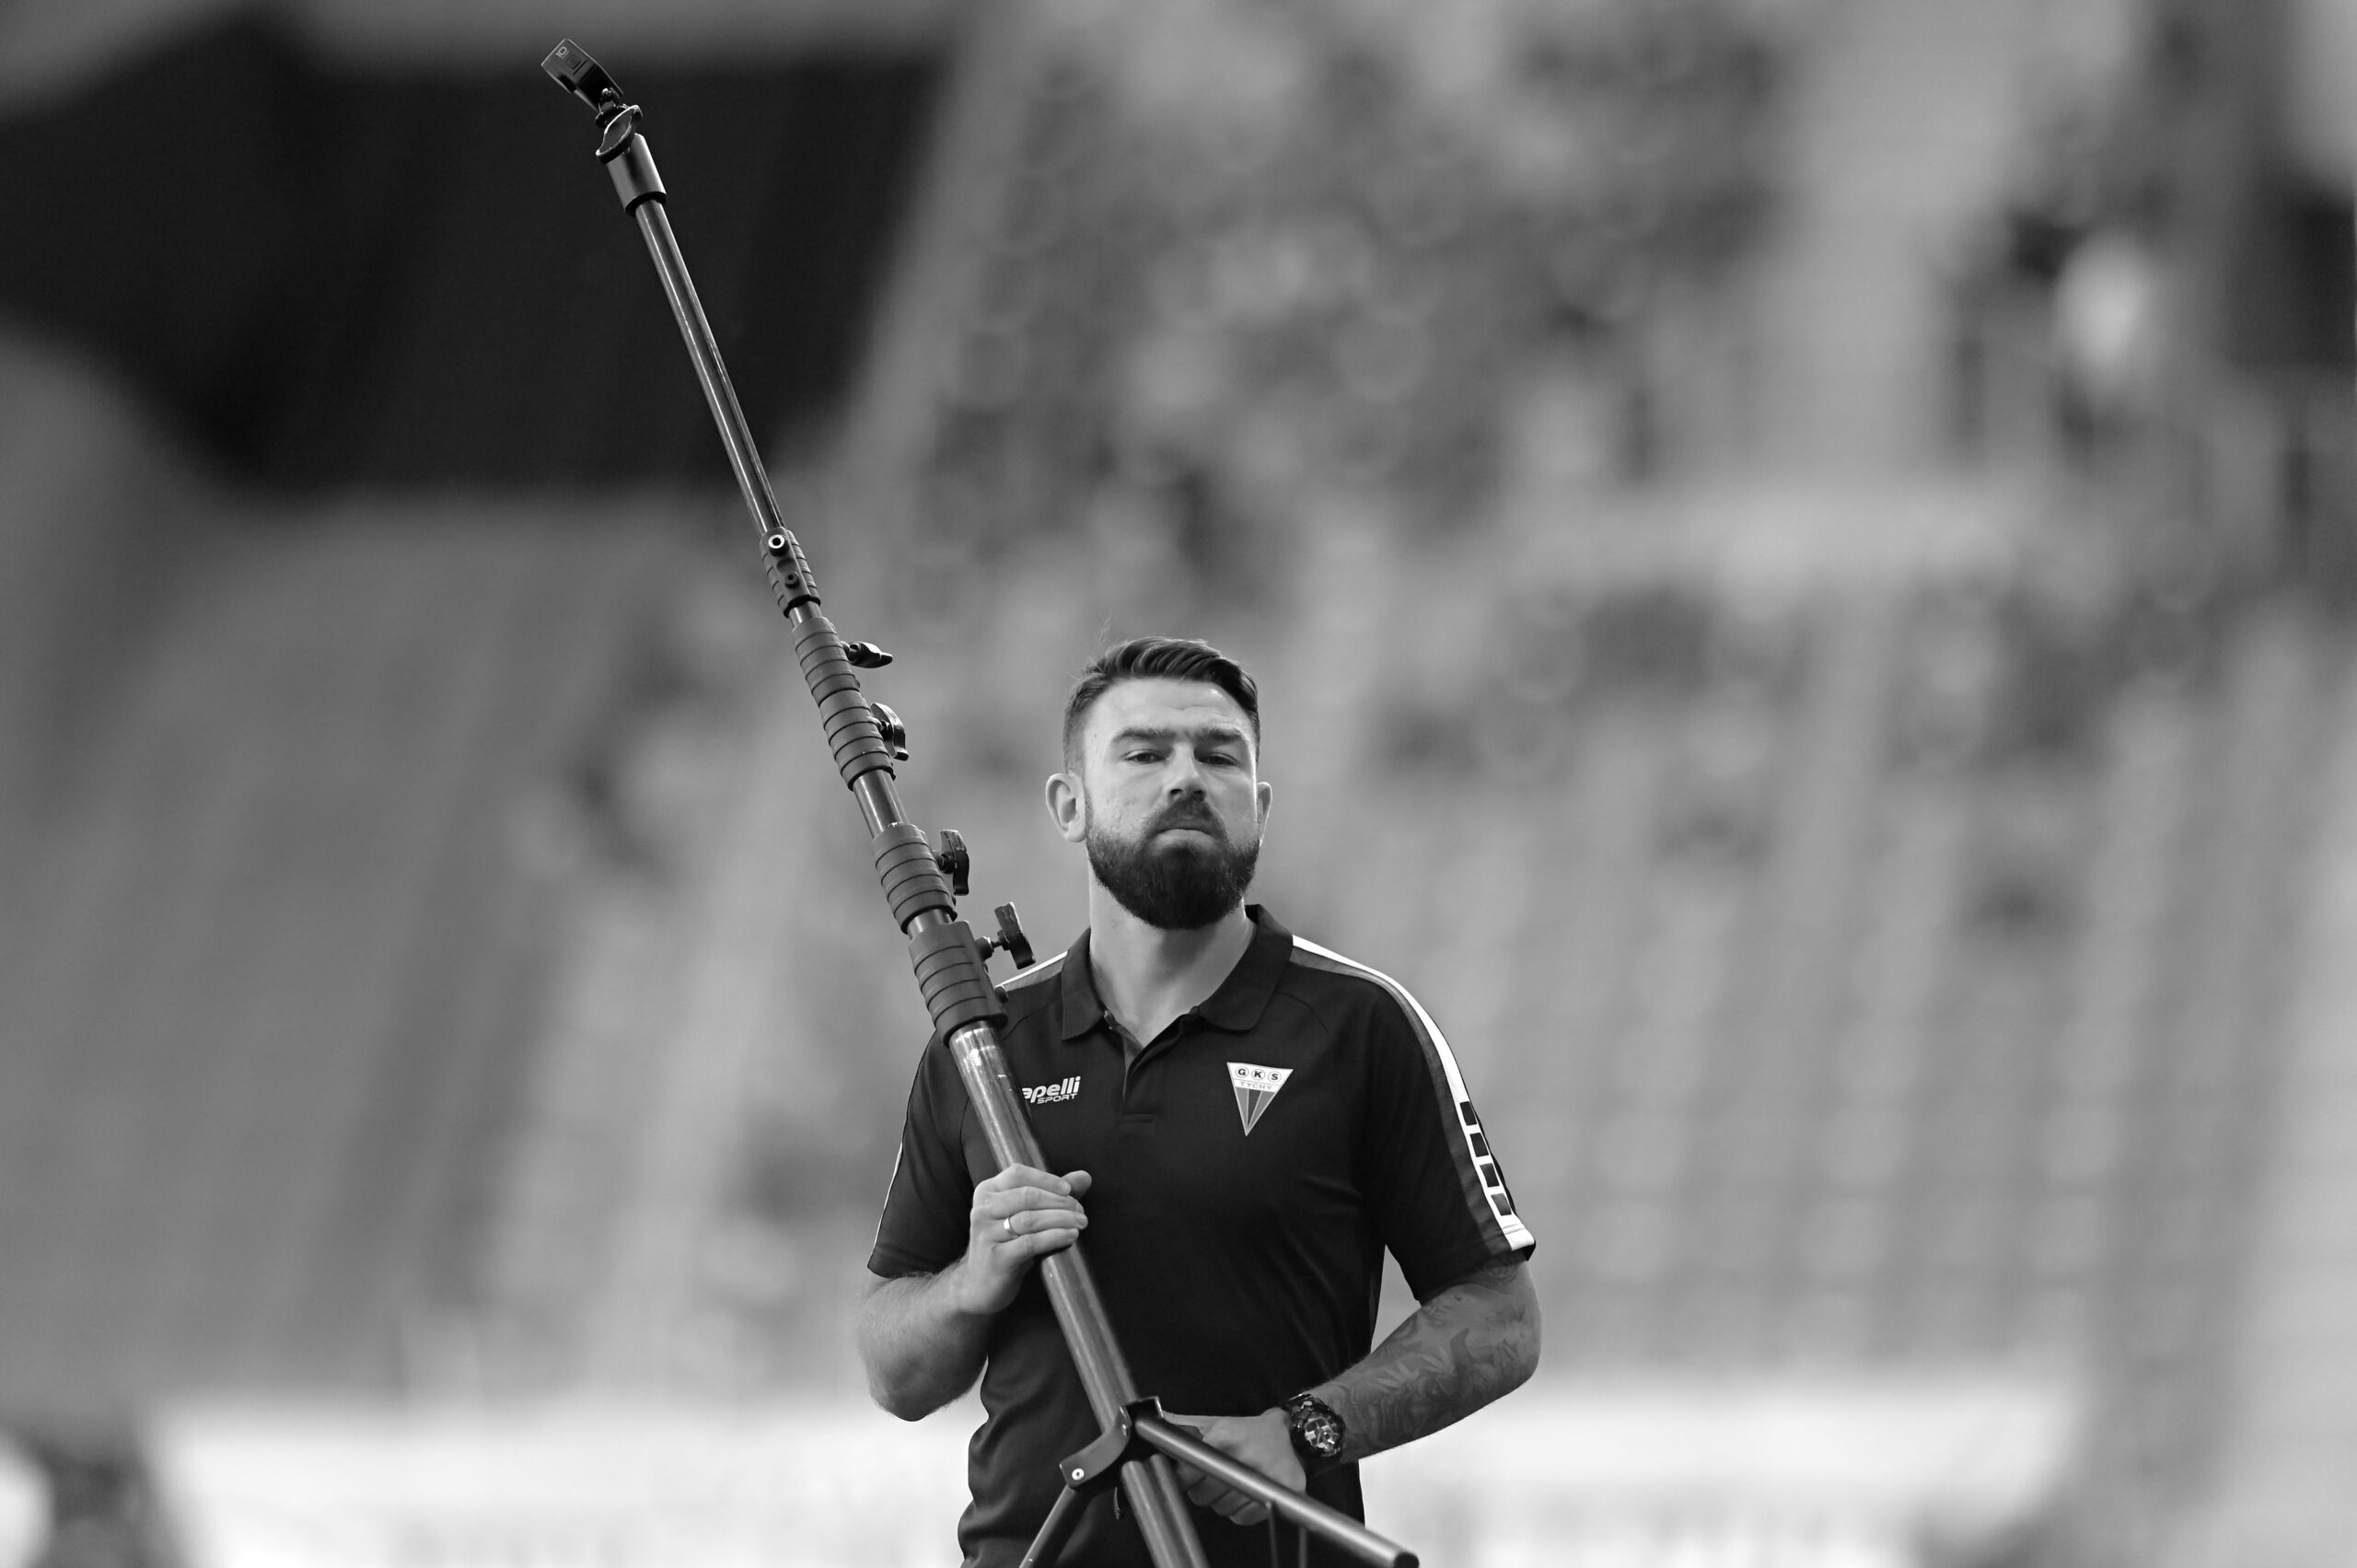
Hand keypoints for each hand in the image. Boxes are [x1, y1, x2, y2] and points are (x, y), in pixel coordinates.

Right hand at [952, 1165, 1090, 1316]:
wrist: (980, 1286)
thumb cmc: (1007, 1245)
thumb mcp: (1027, 1216)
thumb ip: (1054, 1195)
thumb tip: (1084, 1177)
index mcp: (987, 1192)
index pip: (1017, 1174)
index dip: (1046, 1179)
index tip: (1069, 1189)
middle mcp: (983, 1210)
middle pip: (1027, 1196)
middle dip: (1059, 1201)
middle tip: (1080, 1211)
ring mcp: (986, 1234)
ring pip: (1030, 1219)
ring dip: (1061, 1218)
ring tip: (1080, 1222)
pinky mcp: (997, 1258)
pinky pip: (1030, 1243)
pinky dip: (1054, 1237)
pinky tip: (1070, 1236)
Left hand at [1161, 1410, 1301, 1526]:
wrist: (1292, 1437)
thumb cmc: (1250, 1432)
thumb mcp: (1217, 1423)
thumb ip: (1185, 1429)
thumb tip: (1154, 1429)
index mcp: (1226, 1437)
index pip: (1189, 1469)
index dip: (1184, 1477)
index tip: (1186, 1476)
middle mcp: (1246, 1456)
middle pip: (1203, 1494)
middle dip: (1203, 1489)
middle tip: (1214, 1477)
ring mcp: (1265, 1476)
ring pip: (1221, 1508)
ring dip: (1222, 1501)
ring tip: (1234, 1482)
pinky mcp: (1281, 1493)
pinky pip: (1242, 1517)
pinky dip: (1240, 1510)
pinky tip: (1246, 1492)